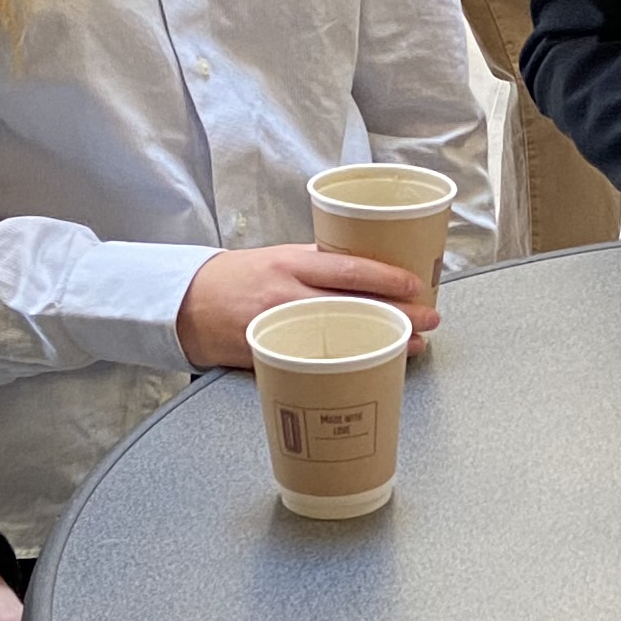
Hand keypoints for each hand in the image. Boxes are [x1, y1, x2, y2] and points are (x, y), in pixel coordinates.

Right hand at [177, 241, 433, 367]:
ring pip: (342, 337)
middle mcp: (287, 295)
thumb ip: (319, 262)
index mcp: (291, 263)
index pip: (347, 269)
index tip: (415, 285)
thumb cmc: (240, 277)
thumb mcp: (279, 257)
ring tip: (413, 344)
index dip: (385, 278)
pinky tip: (373, 363)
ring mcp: (280, 329)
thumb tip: (369, 266)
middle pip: (353, 306)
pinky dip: (350, 364)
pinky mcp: (273, 356)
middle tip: (430, 319)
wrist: (190, 303)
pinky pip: (317, 362)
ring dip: (383, 341)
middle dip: (398, 314)